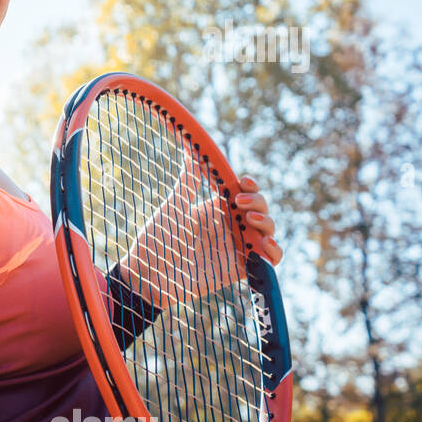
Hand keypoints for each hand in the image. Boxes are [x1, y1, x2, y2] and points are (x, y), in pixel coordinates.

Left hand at [122, 170, 282, 308]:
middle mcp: (230, 226)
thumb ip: (189, 180)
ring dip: (266, 222)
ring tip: (251, 219)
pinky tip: (265, 243)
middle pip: (259, 209)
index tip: (243, 181)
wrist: (148, 273)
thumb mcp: (175, 205)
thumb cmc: (158, 238)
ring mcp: (237, 246)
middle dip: (257, 201)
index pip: (244, 192)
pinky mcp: (240, 268)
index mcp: (216, 209)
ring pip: (267, 231)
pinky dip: (274, 251)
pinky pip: (267, 260)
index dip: (250, 185)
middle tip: (238, 201)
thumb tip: (191, 147)